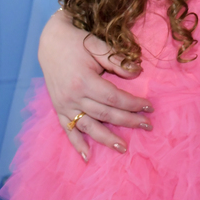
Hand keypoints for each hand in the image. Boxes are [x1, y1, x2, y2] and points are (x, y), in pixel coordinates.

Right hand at [38, 10, 151, 159]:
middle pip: (105, 114)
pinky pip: (68, 130)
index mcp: (84, 81)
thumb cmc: (77, 42)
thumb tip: (139, 72)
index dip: (133, 104)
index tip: (149, 107)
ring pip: (88, 126)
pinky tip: (87, 157)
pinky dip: (77, 144)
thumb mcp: (98, 46)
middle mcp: (73, 97)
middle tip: (147, 126)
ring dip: (106, 139)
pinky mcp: (58, 109)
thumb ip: (117, 61)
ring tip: (123, 148)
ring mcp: (64, 105)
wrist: (50, 41)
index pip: (114, 98)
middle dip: (128, 121)